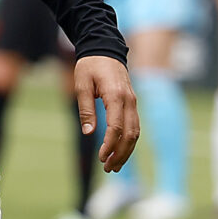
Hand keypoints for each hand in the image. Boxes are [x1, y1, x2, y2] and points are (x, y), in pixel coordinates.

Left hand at [75, 54, 139, 172]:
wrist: (105, 49)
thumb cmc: (90, 66)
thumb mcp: (82, 85)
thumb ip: (86, 109)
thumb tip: (89, 133)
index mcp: (115, 95)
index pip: (116, 127)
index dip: (109, 145)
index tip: (101, 158)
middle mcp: (129, 100)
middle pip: (130, 134)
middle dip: (120, 154)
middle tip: (108, 169)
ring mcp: (133, 102)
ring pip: (135, 132)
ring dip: (126, 151)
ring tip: (114, 166)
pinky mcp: (132, 103)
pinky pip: (134, 126)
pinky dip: (129, 141)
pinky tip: (120, 152)